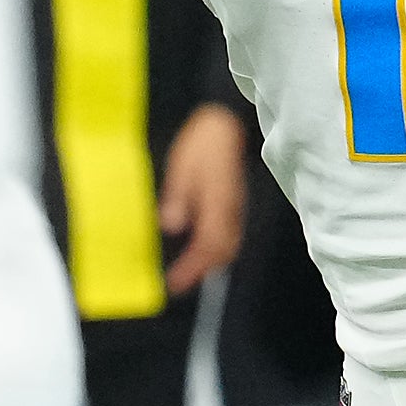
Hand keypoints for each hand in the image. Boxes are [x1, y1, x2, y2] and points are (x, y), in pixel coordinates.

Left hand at [159, 103, 246, 292]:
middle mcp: (230, 209)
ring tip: (189, 270)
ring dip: (211, 261)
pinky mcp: (234, 202)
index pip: (207, 245)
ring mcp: (235, 206)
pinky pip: (229, 233)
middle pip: (222, 251)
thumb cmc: (202, 142)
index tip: (174, 283)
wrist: (227, 123)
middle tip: (179, 281)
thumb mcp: (181, 166)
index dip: (192, 267)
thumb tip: (170, 226)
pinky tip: (202, 247)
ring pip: (229, 244)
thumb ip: (177, 197)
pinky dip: (216, 247)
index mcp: (216, 202)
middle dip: (202, 270)